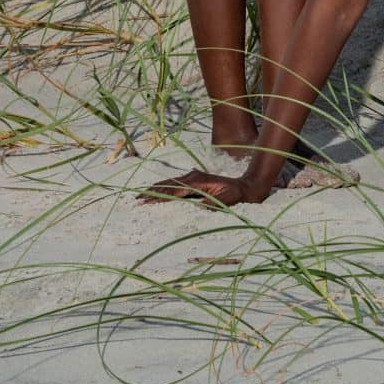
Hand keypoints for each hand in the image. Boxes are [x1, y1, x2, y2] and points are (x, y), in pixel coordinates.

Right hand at [140, 167, 275, 205]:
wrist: (247, 186)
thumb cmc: (237, 195)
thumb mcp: (227, 200)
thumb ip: (212, 203)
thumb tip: (197, 206)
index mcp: (197, 181)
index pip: (173, 190)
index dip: (159, 196)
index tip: (145, 202)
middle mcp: (192, 176)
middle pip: (167, 184)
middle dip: (151, 192)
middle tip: (136, 201)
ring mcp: (192, 177)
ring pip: (169, 182)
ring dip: (155, 189)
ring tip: (141, 196)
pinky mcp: (194, 180)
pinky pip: (175, 184)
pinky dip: (163, 187)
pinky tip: (156, 191)